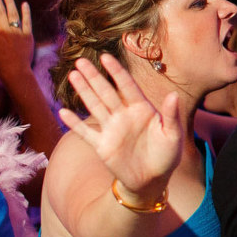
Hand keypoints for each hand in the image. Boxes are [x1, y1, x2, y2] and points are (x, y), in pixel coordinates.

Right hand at [58, 54, 183, 202]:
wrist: (153, 180)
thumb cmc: (167, 156)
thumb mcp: (172, 135)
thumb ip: (171, 115)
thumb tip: (174, 95)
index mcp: (142, 109)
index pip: (127, 86)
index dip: (116, 71)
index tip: (106, 57)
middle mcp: (124, 115)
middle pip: (106, 92)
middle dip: (93, 77)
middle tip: (80, 61)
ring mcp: (111, 129)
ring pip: (94, 106)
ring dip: (83, 92)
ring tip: (73, 75)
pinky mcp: (102, 145)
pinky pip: (85, 132)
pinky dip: (74, 123)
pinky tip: (62, 112)